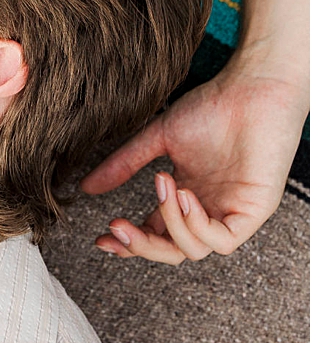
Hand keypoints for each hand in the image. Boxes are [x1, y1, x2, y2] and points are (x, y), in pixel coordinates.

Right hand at [83, 70, 307, 262]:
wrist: (252, 90)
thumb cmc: (214, 108)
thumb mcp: (158, 140)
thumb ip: (123, 165)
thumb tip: (87, 187)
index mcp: (187, 196)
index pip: (156, 234)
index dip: (129, 243)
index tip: (101, 238)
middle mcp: (209, 210)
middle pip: (173, 251)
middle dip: (141, 246)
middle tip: (117, 226)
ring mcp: (232, 212)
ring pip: (195, 250)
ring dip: (169, 223)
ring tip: (162, 184)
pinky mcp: (255, 211)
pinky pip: (222, 240)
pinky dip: (197, 225)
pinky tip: (184, 194)